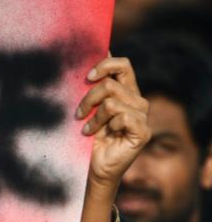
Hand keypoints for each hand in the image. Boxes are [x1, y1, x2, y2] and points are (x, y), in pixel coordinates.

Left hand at [74, 56, 150, 192]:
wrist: (94, 165)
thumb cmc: (88, 136)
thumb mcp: (86, 107)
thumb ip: (90, 86)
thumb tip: (89, 56)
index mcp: (126, 91)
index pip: (122, 65)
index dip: (104, 65)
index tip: (87, 77)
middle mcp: (137, 100)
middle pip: (111, 83)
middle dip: (89, 97)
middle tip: (79, 113)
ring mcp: (142, 116)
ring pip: (112, 102)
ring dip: (94, 117)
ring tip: (88, 129)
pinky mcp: (142, 131)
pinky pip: (122, 117)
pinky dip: (106, 126)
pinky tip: (103, 136)